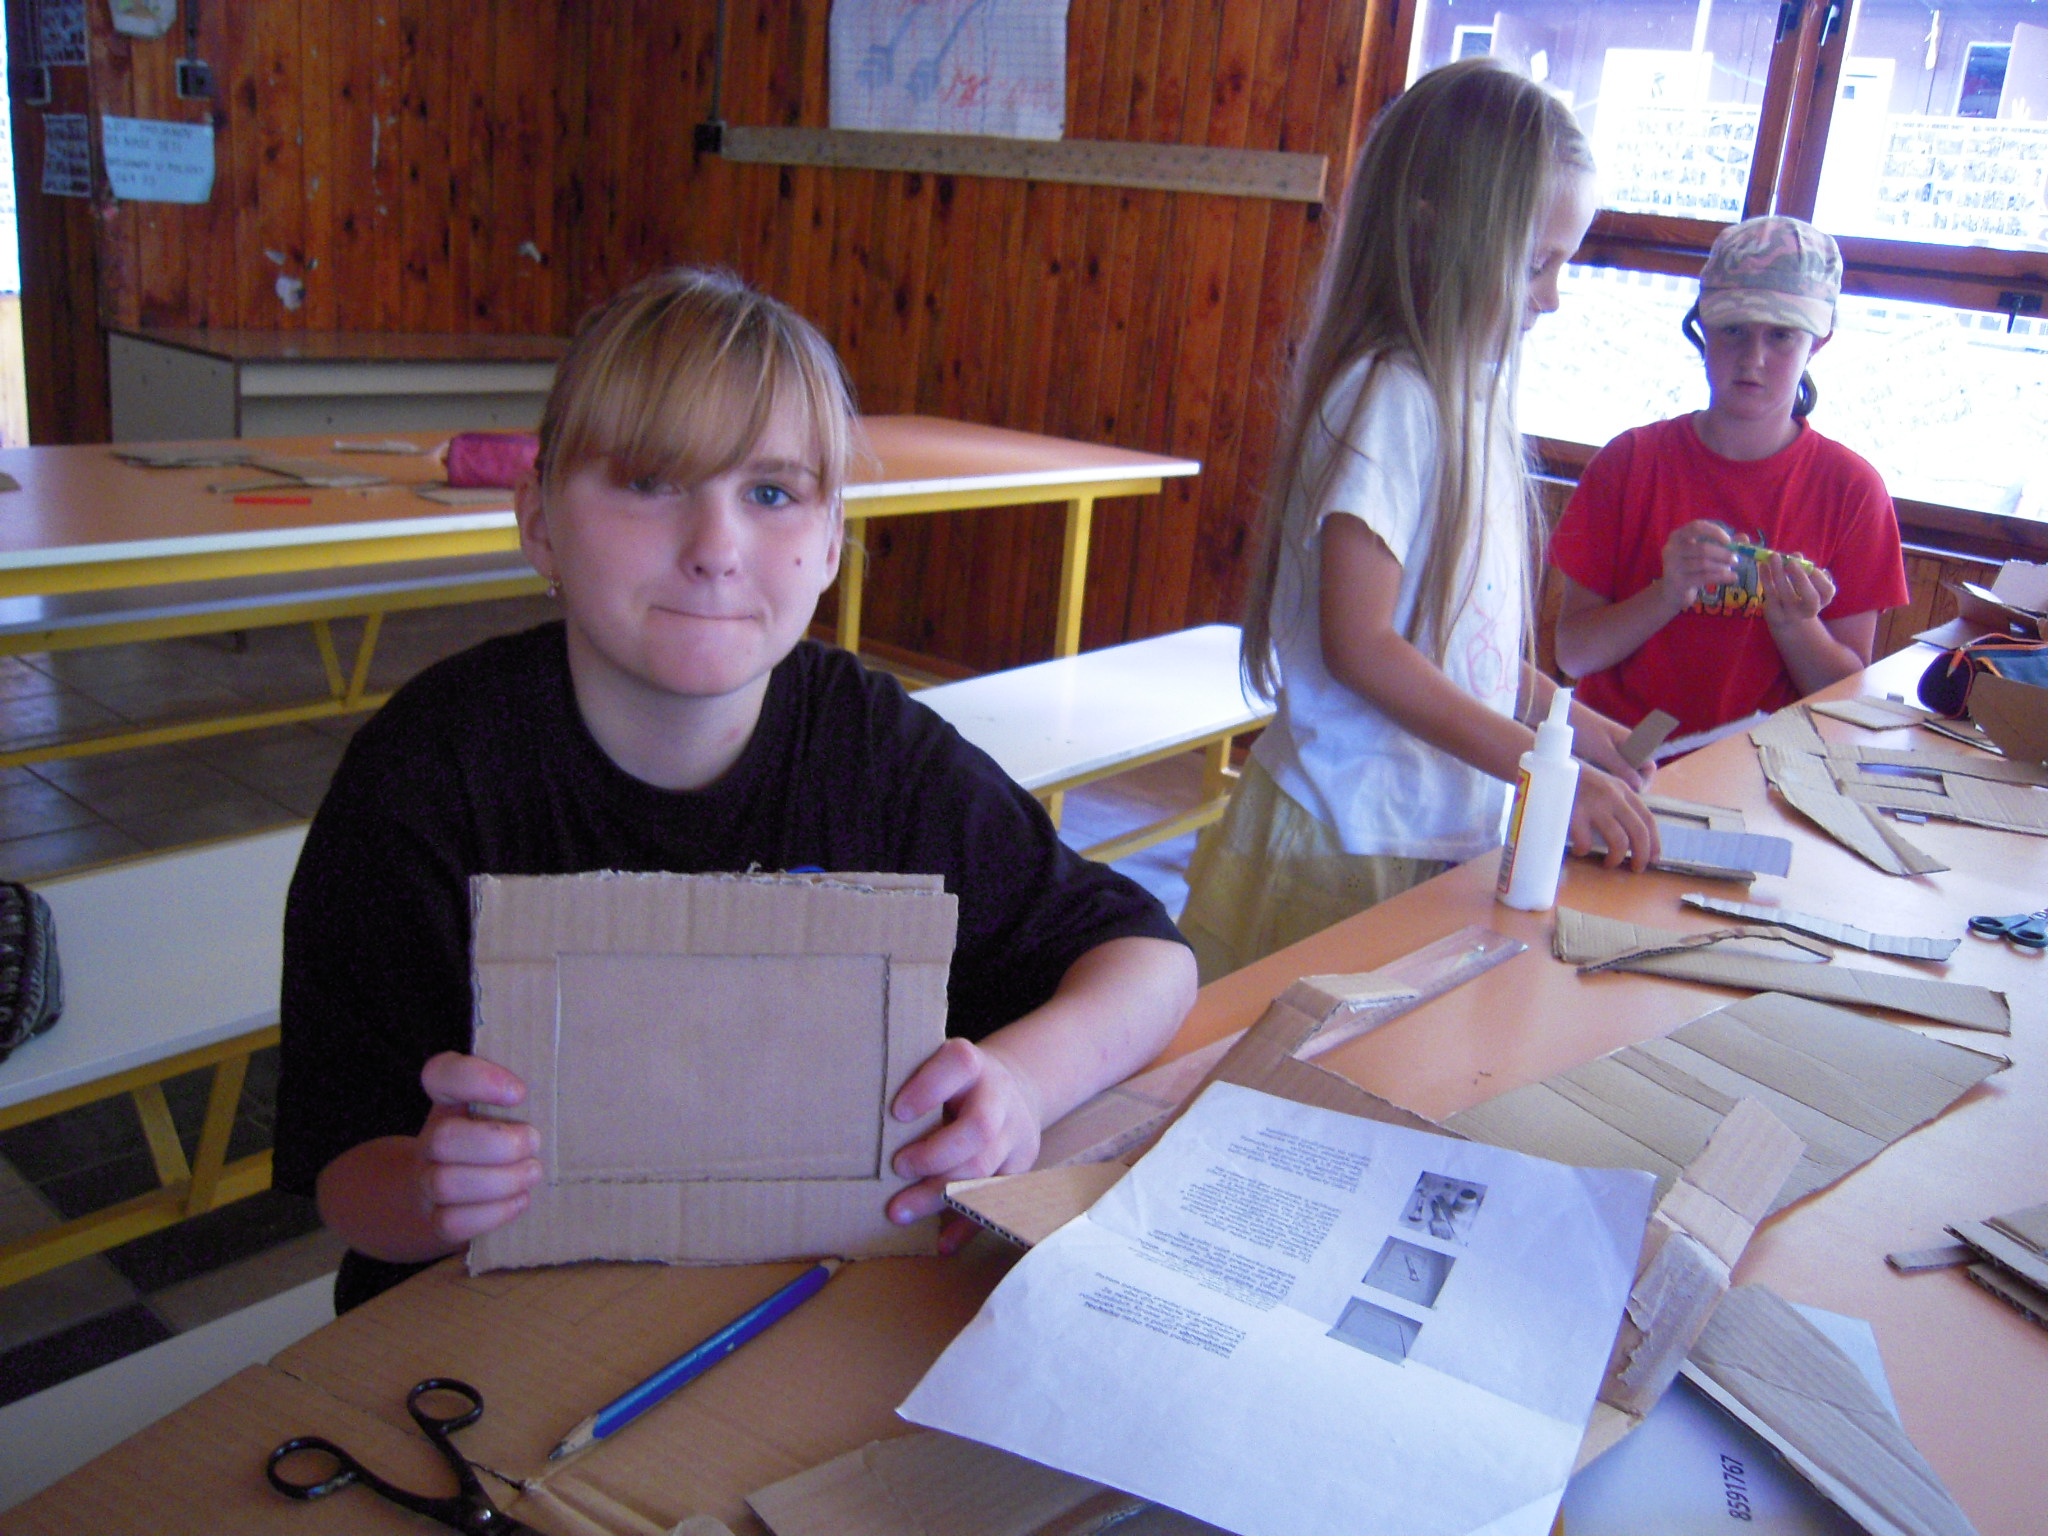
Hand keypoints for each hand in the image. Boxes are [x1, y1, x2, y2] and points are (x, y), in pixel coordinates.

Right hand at [413, 1052, 542, 1245]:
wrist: (462, 1194)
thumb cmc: (503, 1141)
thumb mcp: (510, 1111)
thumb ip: (531, 1096)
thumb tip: (579, 1088)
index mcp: (451, 1101)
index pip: (441, 1074)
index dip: (477, 1080)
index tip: (521, 1092)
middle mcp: (433, 1139)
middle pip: (443, 1139)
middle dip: (498, 1145)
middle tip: (535, 1143)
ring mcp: (427, 1181)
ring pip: (445, 1183)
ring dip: (500, 1181)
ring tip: (532, 1173)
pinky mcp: (436, 1219)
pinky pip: (452, 1221)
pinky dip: (493, 1213)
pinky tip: (520, 1200)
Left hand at [887, 1037, 1045, 1252]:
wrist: (1016, 1089)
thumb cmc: (955, 1085)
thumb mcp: (939, 1070)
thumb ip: (912, 1087)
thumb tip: (856, 1130)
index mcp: (972, 1066)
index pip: (959, 1064)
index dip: (929, 1088)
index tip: (897, 1113)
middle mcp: (998, 1096)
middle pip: (978, 1128)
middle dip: (935, 1155)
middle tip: (898, 1167)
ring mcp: (1014, 1132)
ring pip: (984, 1167)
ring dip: (939, 1194)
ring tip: (900, 1210)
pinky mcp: (1021, 1165)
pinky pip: (995, 1199)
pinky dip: (967, 1224)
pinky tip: (943, 1241)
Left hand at [1568, 704, 1655, 791]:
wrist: (1561, 715)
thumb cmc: (1583, 730)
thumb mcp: (1602, 751)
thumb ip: (1622, 767)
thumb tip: (1639, 785)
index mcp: (1633, 741)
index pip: (1649, 767)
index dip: (1643, 781)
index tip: (1628, 790)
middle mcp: (1628, 746)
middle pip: (1637, 772)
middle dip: (1629, 783)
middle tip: (1611, 789)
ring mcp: (1615, 750)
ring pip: (1624, 772)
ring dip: (1616, 780)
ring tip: (1601, 784)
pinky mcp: (1603, 754)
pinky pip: (1611, 769)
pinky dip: (1606, 776)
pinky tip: (1594, 779)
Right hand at [1568, 767, 1660, 870]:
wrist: (1543, 763)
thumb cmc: (1570, 776)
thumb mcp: (1599, 782)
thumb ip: (1614, 800)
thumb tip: (1626, 830)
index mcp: (1621, 789)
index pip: (1647, 818)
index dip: (1654, 842)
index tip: (1653, 858)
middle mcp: (1612, 796)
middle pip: (1639, 832)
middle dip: (1641, 855)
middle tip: (1636, 868)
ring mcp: (1594, 804)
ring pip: (1618, 840)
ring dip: (1616, 858)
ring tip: (1608, 864)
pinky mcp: (1574, 813)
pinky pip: (1585, 842)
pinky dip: (1584, 851)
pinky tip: (1579, 850)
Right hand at [1659, 521, 1737, 609]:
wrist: (1671, 593)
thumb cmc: (1690, 568)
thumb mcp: (1704, 553)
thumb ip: (1724, 544)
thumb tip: (1744, 538)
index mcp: (1677, 536)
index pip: (1696, 527)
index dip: (1715, 532)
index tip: (1729, 541)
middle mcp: (1671, 549)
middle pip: (1702, 548)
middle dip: (1723, 554)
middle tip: (1736, 560)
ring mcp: (1672, 566)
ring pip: (1704, 564)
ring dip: (1722, 566)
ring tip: (1731, 570)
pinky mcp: (1678, 582)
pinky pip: (1704, 577)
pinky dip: (1721, 577)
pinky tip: (1732, 578)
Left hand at [1761, 551, 1835, 629]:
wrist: (1787, 623)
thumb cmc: (1800, 596)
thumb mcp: (1806, 584)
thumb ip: (1803, 569)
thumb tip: (1796, 555)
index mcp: (1822, 601)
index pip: (1827, 591)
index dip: (1819, 578)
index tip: (1811, 566)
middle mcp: (1809, 610)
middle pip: (1811, 598)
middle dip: (1802, 579)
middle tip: (1791, 563)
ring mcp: (1792, 614)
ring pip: (1786, 594)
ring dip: (1779, 573)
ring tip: (1773, 557)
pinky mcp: (1774, 614)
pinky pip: (1770, 595)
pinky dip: (1766, 578)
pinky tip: (1763, 566)